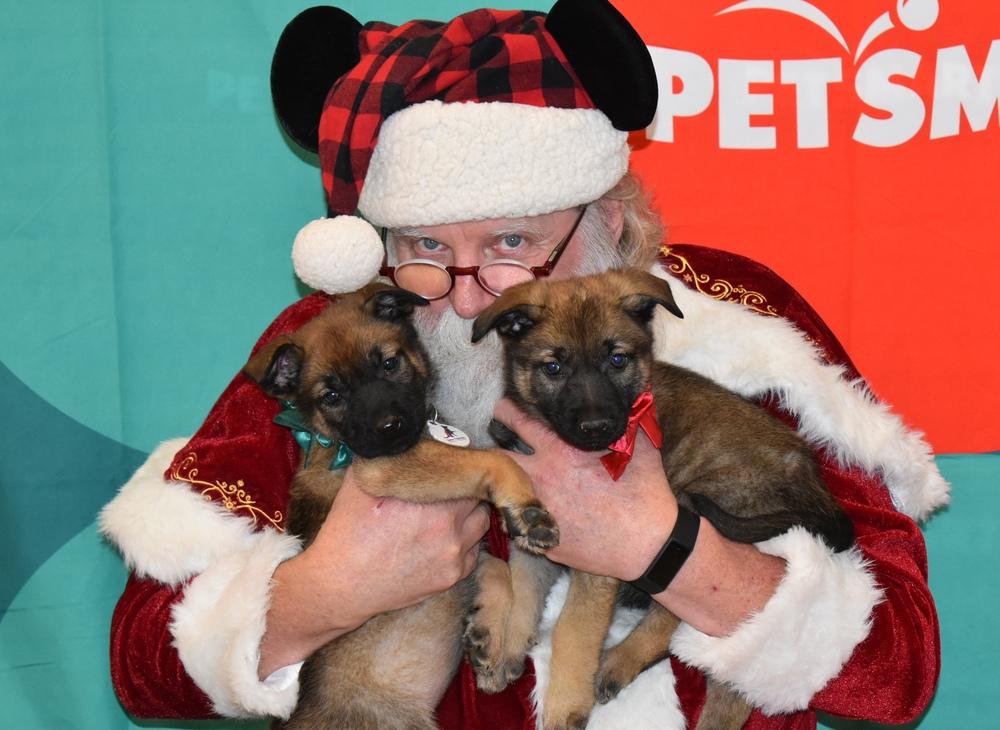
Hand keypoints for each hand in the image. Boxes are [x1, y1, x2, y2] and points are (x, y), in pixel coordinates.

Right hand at [259, 469, 489, 676]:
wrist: (341, 584)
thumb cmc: (349, 531)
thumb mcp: (363, 482)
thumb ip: (391, 459)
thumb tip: (404, 439)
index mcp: (432, 500)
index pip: (470, 474)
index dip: (465, 467)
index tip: (458, 465)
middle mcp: (449, 527)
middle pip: (480, 498)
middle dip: (468, 490)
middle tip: (452, 488)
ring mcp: (453, 555)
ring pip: (481, 524)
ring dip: (470, 515)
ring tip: (449, 512)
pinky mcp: (451, 577)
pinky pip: (473, 552)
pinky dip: (464, 543)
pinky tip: (443, 539)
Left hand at [492, 398, 677, 581]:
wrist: (647, 546)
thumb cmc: (645, 496)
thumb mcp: (641, 448)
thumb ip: (630, 419)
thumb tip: (637, 396)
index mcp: (559, 452)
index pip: (518, 421)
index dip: (507, 411)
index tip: (504, 409)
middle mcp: (541, 479)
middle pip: (496, 456)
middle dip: (492, 448)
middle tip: (496, 446)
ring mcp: (537, 511)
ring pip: (502, 491)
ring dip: (505, 483)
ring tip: (509, 481)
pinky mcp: (539, 539)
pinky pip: (518, 523)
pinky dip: (521, 515)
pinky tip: (530, 512)